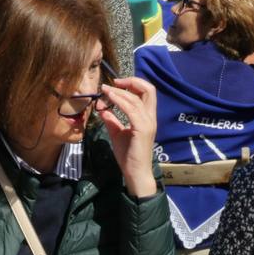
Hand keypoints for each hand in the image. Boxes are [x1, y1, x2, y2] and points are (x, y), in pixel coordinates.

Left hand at [98, 77, 158, 197]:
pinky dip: (119, 101)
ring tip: (105, 91)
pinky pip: (131, 109)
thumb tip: (102, 110)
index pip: (146, 92)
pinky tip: (109, 98)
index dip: (132, 84)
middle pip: (148, 89)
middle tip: (113, 82)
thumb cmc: (129, 156)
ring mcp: (148, 123)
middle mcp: (150, 117)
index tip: (115, 85)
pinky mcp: (142, 129)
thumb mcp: (117, 134)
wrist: (135, 173)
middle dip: (131, 81)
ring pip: (136, 98)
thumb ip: (112, 120)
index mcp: (147, 117)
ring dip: (119, 92)